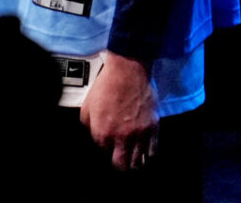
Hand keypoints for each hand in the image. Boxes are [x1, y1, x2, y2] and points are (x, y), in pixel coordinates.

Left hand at [79, 52, 158, 171]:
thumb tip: (92, 138)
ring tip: (131, 165)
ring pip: (138, 162)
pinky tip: (144, 156)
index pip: (104, 159)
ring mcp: (139, 134)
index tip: (106, 159)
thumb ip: (88, 127)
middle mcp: (122, 137)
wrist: (128, 70)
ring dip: (133, 165)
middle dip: (119, 170)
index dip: (104, 160)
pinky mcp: (153, 127)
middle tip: (119, 168)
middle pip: (122, 167)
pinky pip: (152, 151)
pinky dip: (147, 156)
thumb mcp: (87, 107)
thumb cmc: (105, 86)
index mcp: (102, 133)